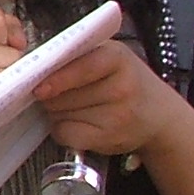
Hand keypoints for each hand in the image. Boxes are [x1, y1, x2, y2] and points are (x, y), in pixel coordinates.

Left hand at [32, 39, 182, 158]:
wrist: (159, 114)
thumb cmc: (124, 81)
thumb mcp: (108, 58)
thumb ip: (76, 59)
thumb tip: (34, 73)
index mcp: (117, 57)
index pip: (81, 68)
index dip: (56, 79)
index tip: (38, 87)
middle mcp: (122, 85)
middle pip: (63, 95)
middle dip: (51, 96)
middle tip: (57, 94)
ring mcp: (118, 114)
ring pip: (61, 115)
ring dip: (57, 113)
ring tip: (75, 107)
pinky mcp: (111, 137)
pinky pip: (68, 134)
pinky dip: (64, 131)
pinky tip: (78, 124)